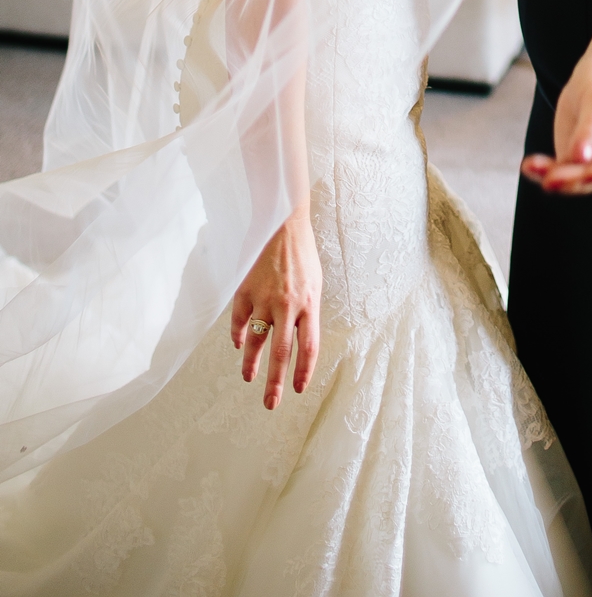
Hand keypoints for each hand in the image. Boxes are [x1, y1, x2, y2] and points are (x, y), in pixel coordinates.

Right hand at [231, 204, 321, 409]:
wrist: (284, 226)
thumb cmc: (304, 257)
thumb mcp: (315, 285)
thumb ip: (307, 313)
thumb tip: (298, 343)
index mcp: (309, 304)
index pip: (308, 347)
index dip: (303, 371)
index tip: (298, 390)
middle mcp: (287, 305)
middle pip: (281, 353)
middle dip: (276, 382)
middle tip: (271, 404)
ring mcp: (264, 298)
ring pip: (255, 341)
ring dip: (251, 363)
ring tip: (249, 379)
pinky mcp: (246, 290)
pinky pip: (239, 320)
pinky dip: (237, 336)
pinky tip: (238, 346)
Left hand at [521, 46, 591, 195]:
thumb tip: (581, 157)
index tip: (577, 164)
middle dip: (573, 179)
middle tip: (548, 178)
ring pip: (578, 180)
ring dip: (554, 177)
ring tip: (531, 167)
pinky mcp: (579, 162)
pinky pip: (563, 171)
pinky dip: (545, 171)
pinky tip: (529, 167)